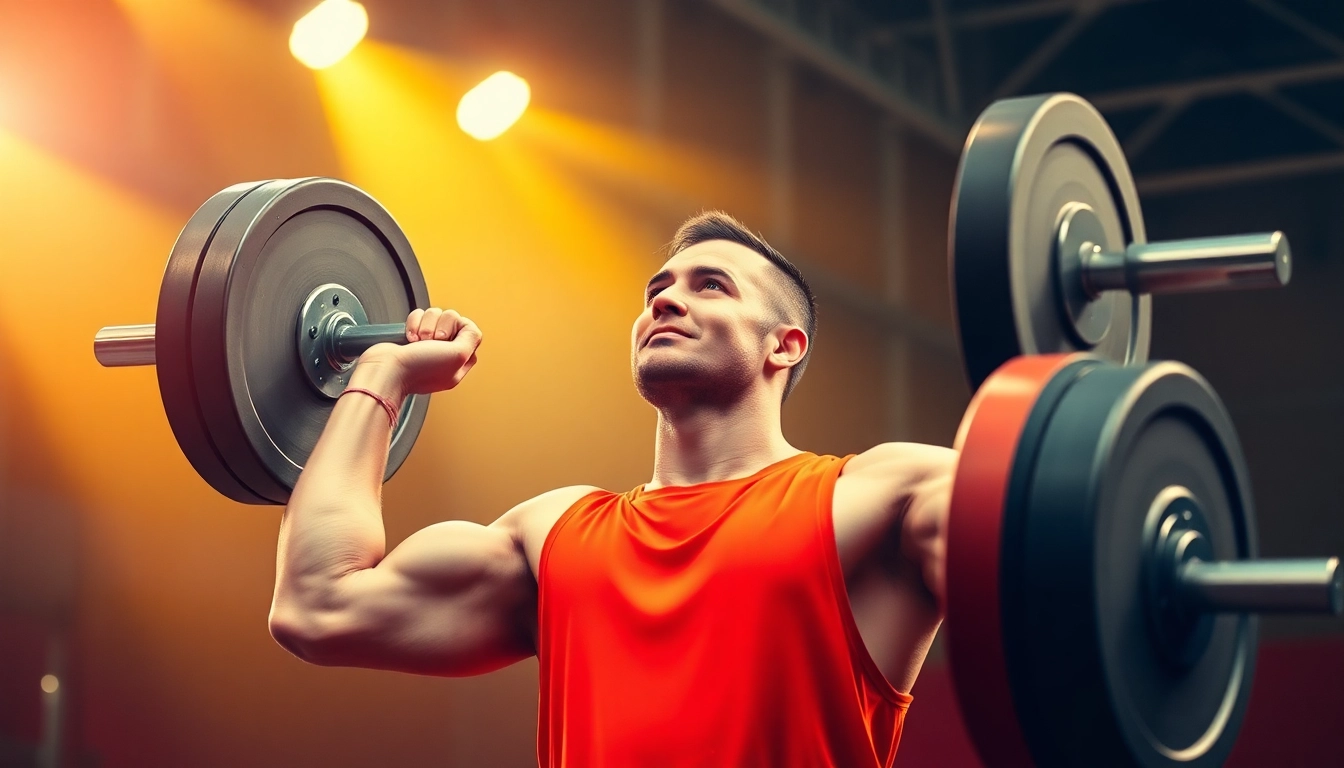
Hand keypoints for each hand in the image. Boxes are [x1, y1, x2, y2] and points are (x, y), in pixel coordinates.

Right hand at [358, 308, 481, 396]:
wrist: (387, 369)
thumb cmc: (419, 368)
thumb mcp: (459, 355)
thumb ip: (472, 338)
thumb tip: (468, 326)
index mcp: (459, 362)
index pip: (470, 331)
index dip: (459, 328)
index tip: (448, 338)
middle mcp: (444, 353)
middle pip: (452, 319)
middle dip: (439, 327)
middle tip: (431, 343)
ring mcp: (427, 344)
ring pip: (434, 315)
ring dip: (425, 325)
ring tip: (417, 341)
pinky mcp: (411, 336)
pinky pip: (419, 316)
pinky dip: (413, 323)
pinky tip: (409, 338)